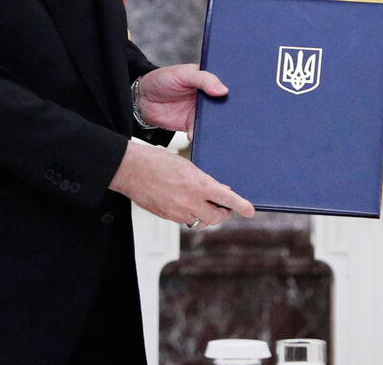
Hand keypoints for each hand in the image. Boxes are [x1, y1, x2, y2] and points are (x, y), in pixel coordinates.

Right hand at [109, 140, 254, 227]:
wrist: (132, 170)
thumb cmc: (157, 162)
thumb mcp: (187, 166)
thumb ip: (205, 180)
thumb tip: (219, 190)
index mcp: (198, 185)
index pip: (226, 198)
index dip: (241, 205)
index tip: (250, 211)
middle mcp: (190, 202)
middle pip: (216, 218)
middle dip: (222, 214)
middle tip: (223, 207)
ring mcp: (178, 212)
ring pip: (200, 221)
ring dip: (205, 215)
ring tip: (202, 203)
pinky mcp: (167, 217)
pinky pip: (184, 220)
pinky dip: (189, 214)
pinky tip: (184, 202)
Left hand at [135, 64, 227, 137]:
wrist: (143, 98)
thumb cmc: (163, 79)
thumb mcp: (184, 73)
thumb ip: (204, 79)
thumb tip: (223, 90)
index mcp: (209, 80)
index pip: (227, 86)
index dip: (234, 92)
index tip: (240, 99)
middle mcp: (208, 97)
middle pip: (224, 106)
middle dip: (228, 112)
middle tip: (231, 115)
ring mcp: (201, 112)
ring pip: (215, 121)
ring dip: (217, 125)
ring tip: (219, 127)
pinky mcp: (192, 125)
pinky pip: (201, 132)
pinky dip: (203, 135)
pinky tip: (202, 135)